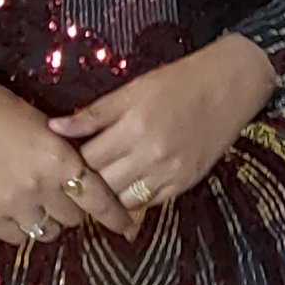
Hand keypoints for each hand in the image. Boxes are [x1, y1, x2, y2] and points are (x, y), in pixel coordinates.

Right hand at [0, 51, 140, 243]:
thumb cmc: (5, 110)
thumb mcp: (48, 129)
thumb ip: (70, 159)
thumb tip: (92, 186)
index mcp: (60, 159)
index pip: (98, 199)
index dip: (116, 217)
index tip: (129, 230)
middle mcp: (38, 185)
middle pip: (73, 218)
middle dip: (72, 208)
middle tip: (60, 192)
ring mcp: (10, 202)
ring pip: (46, 231)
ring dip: (47, 219)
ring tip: (36, 199)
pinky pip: (16, 237)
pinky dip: (20, 226)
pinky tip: (14, 205)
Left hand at [48, 34, 281, 213]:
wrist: (231, 85)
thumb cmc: (179, 81)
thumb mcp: (132, 90)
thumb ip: (92, 114)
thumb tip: (54, 128)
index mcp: (134, 127)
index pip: (87, 160)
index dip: (72, 162)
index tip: (65, 159)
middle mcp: (151, 154)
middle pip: (102, 184)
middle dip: (87, 181)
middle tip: (78, 175)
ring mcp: (170, 172)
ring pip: (123, 201)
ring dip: (109, 194)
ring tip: (102, 182)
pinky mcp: (185, 182)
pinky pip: (148, 202)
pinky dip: (134, 196)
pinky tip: (128, 184)